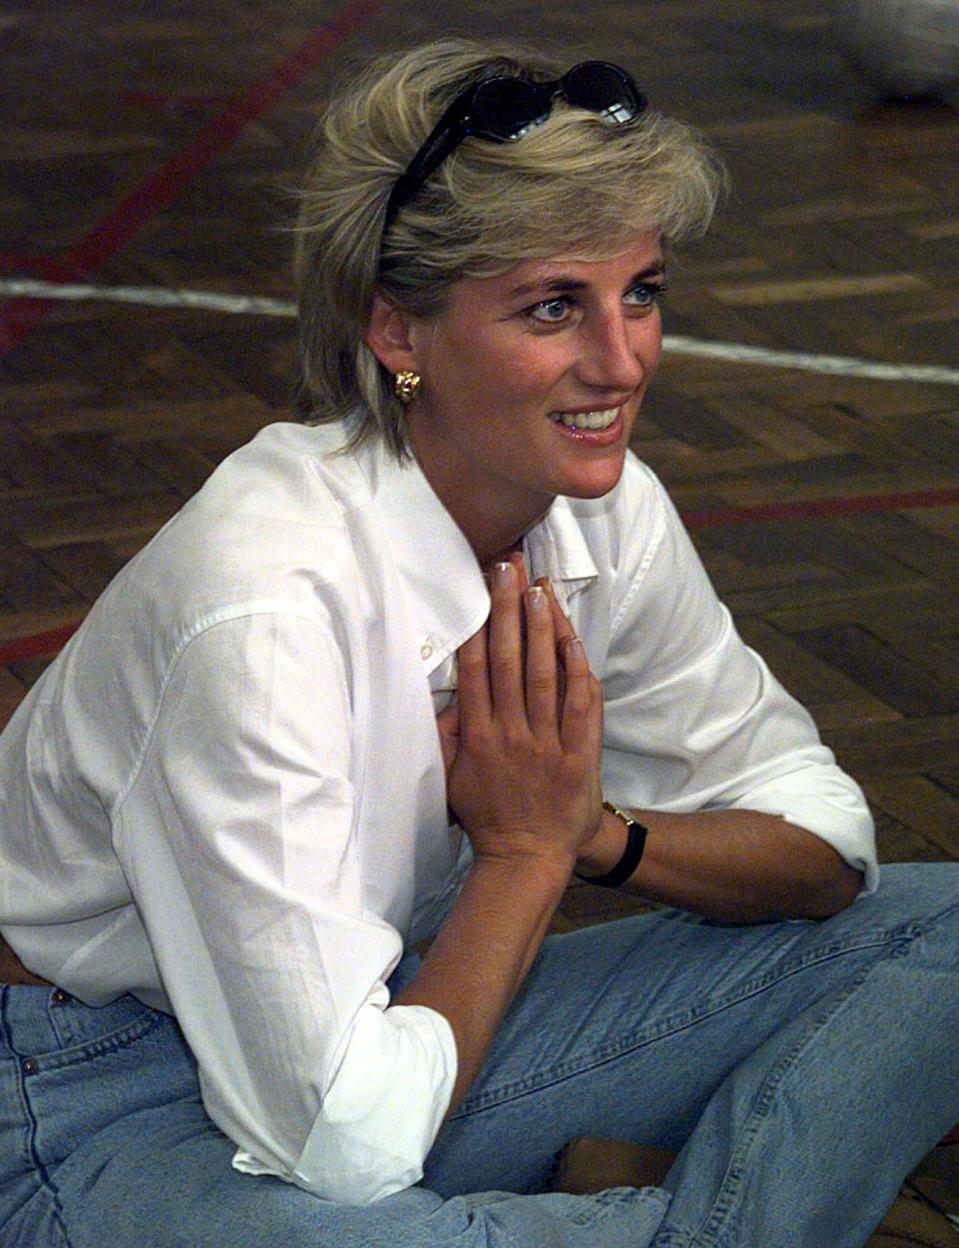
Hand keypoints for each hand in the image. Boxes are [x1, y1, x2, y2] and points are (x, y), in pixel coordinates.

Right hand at [444, 559, 603, 871]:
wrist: (527, 858)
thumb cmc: (487, 815)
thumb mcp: (452, 777)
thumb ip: (447, 735)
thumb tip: (439, 695)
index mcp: (478, 736)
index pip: (477, 668)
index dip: (480, 623)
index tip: (481, 587)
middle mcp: (509, 734)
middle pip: (508, 661)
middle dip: (509, 610)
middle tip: (509, 567)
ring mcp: (545, 745)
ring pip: (544, 676)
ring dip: (542, 629)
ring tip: (539, 589)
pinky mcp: (577, 757)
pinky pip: (580, 707)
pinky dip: (577, 672)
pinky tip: (574, 639)